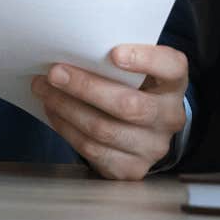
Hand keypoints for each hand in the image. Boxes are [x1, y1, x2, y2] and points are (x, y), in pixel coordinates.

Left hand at [31, 44, 188, 180]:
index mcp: (174, 84)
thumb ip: (118, 61)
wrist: (143, 132)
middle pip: (128, 104)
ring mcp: (153, 147)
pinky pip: (92, 149)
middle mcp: (170, 117)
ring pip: (103, 129)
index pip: (171, 67)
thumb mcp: (137, 72)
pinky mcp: (132, 168)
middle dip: (85, 87)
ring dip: (67, 108)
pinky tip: (54, 112)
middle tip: (55, 73)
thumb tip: (73, 51)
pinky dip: (67, 129)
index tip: (114, 52)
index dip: (145, 59)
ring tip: (45, 90)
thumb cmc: (134, 89)